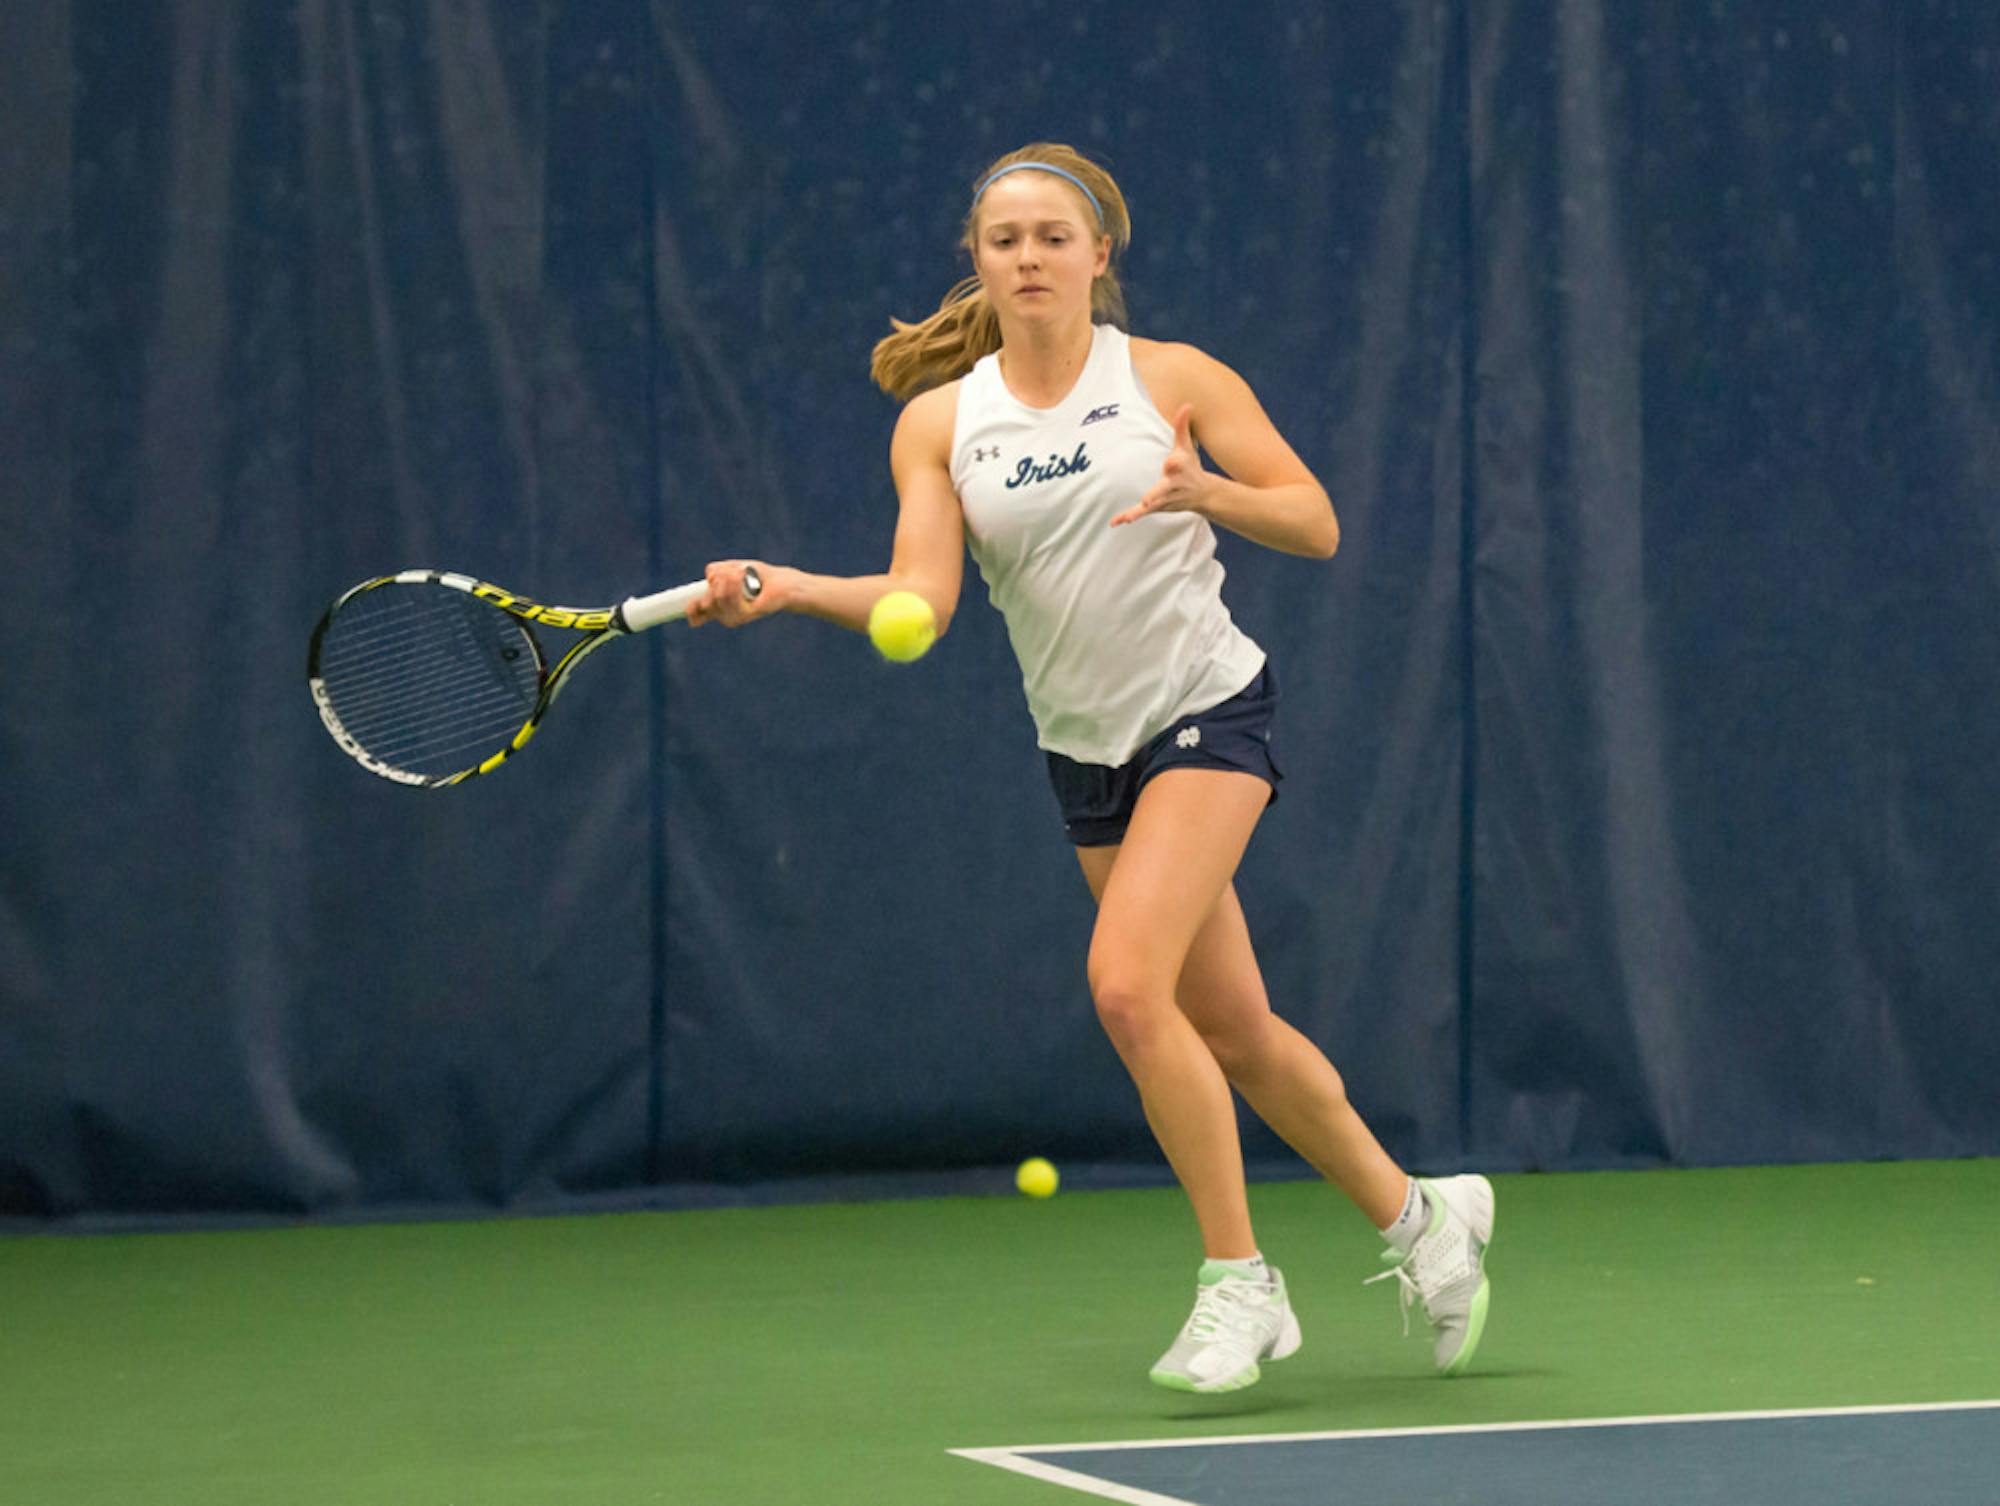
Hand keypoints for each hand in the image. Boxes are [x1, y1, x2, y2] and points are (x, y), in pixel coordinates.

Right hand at [686, 560, 779, 626]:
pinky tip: (741, 577)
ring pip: (716, 599)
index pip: (697, 614)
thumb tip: (708, 577)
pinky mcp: (744, 615)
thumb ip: (716, 570)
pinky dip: (734, 586)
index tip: (690, 605)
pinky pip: (730, 601)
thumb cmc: (758, 576)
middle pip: (704, 603)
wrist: (781, 583)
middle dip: (713, 585)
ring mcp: (734, 616)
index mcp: (718, 604)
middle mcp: (724, 614)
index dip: (691, 611)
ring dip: (725, 582)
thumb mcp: (732, 568)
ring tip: (739, 573)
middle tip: (730, 574)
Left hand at [1111, 405, 1212, 526]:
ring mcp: (1165, 498)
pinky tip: (1115, 522)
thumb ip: (1182, 426)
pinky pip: (1142, 513)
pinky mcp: (1158, 507)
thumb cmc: (1191, 466)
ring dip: (1141, 511)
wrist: (1204, 494)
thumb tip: (1187, 403)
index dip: (1174, 463)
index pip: (1177, 465)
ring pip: (1153, 504)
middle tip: (1148, 500)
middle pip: (1165, 489)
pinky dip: (1129, 516)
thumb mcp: (1187, 446)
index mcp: (1180, 468)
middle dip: (1158, 493)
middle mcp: (1174, 485)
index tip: (1170, 463)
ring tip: (1129, 517)